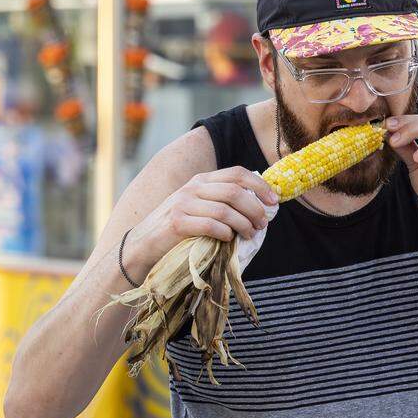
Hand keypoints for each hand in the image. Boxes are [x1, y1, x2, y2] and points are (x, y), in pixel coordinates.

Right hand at [126, 167, 278, 273]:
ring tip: (251, 234)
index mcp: (201, 180)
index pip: (236, 173)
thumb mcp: (198, 206)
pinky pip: (210, 225)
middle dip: (255, 208)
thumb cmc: (178, 229)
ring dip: (244, 224)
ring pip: (225, 210)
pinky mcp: (177, 223)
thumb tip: (258, 206)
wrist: (143, 244)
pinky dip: (225, 233)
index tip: (274, 201)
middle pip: (234, 191)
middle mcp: (193, 188)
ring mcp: (183, 204)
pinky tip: (229, 239)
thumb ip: (220, 201)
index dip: (259, 185)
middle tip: (264, 223)